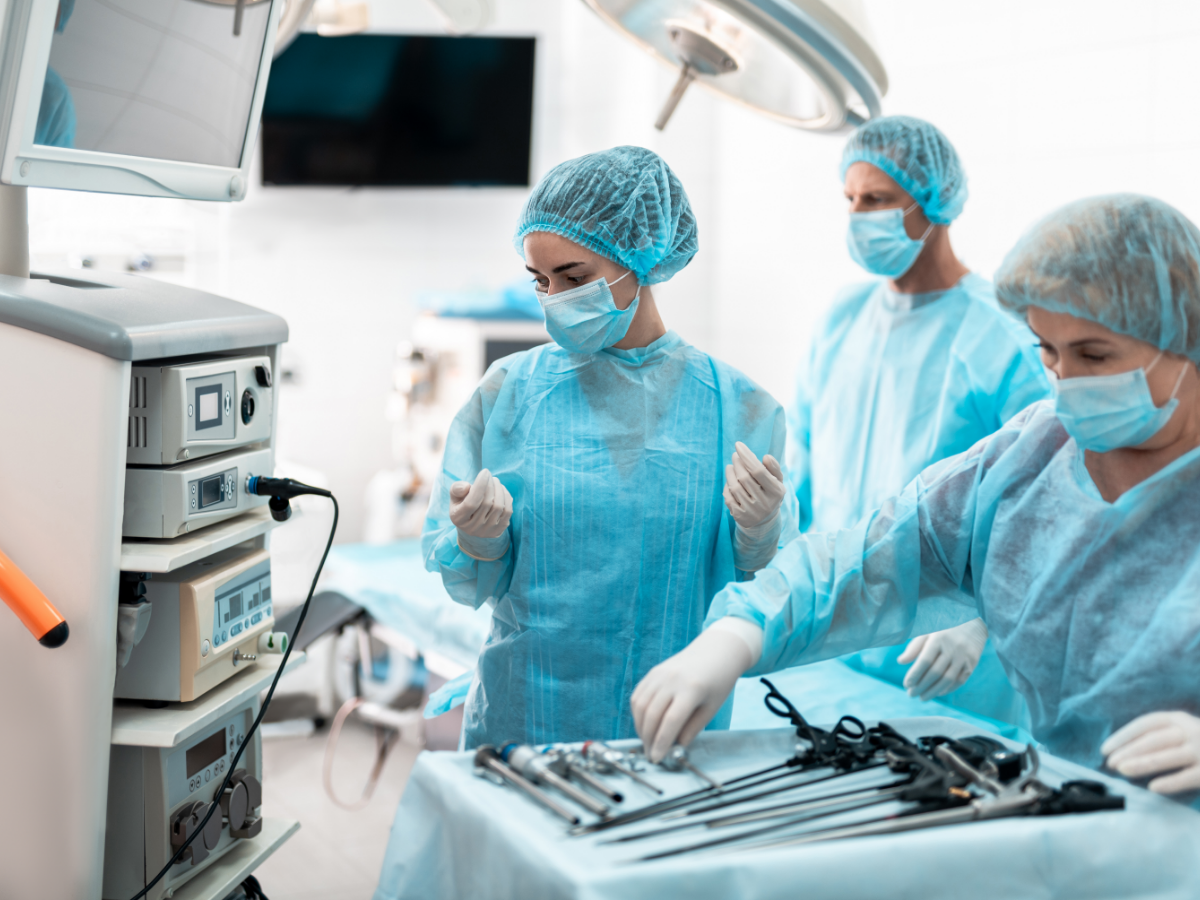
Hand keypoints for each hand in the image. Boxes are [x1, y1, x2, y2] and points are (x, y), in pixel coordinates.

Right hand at [449, 469, 511, 538]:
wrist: (472, 523)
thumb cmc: (462, 504)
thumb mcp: (455, 495)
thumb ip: (456, 489)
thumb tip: (466, 486)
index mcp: (458, 518)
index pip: (471, 503)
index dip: (480, 486)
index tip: (485, 471)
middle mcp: (472, 528)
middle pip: (487, 503)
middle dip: (490, 485)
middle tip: (489, 475)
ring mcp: (487, 531)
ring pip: (498, 506)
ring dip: (499, 489)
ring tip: (495, 481)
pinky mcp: (499, 530)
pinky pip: (507, 511)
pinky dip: (506, 497)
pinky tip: (501, 490)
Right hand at [631, 624, 757, 762]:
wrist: (715, 651)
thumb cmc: (718, 681)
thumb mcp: (712, 708)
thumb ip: (693, 728)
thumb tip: (676, 746)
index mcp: (691, 689)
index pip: (671, 721)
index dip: (661, 742)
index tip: (657, 758)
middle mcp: (672, 679)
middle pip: (652, 715)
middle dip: (648, 738)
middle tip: (650, 754)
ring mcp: (660, 674)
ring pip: (641, 705)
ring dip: (640, 727)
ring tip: (647, 741)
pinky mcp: (653, 672)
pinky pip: (638, 695)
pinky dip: (638, 713)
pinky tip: (644, 724)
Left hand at [723, 442, 784, 528]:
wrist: (764, 520)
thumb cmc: (770, 493)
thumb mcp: (777, 481)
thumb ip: (774, 468)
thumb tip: (766, 457)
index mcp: (776, 492)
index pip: (758, 471)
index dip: (747, 456)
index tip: (738, 445)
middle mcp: (764, 503)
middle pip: (745, 477)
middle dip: (737, 463)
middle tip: (735, 456)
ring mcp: (751, 511)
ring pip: (734, 486)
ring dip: (730, 472)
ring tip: (730, 466)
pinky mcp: (740, 517)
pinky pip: (728, 497)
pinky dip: (727, 486)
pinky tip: (730, 481)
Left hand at [897, 618, 987, 700]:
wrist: (973, 621)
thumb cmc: (944, 627)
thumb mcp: (928, 631)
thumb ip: (914, 647)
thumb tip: (900, 661)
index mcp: (938, 638)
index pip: (925, 660)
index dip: (915, 674)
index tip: (906, 684)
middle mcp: (952, 648)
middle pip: (935, 672)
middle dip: (922, 686)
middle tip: (911, 694)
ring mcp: (964, 657)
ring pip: (947, 679)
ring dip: (933, 691)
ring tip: (922, 698)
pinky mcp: (972, 663)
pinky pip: (960, 680)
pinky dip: (948, 689)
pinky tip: (938, 692)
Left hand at [1102, 712, 1199, 794]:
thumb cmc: (1197, 745)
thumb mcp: (1180, 732)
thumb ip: (1158, 738)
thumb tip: (1121, 753)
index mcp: (1178, 719)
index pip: (1145, 724)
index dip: (1123, 735)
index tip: (1104, 749)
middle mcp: (1191, 730)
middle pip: (1154, 740)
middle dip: (1129, 751)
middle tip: (1110, 763)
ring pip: (1168, 756)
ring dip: (1143, 763)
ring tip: (1122, 771)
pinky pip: (1188, 777)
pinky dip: (1171, 782)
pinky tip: (1153, 788)